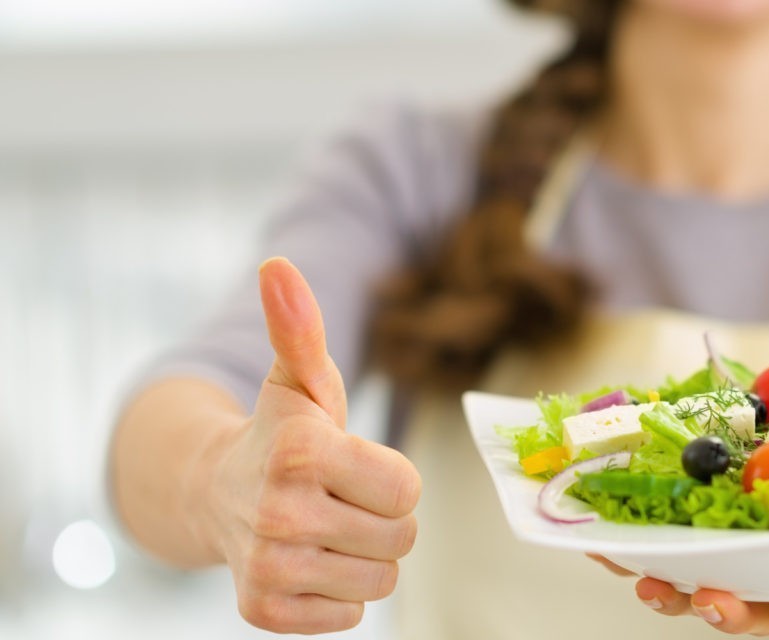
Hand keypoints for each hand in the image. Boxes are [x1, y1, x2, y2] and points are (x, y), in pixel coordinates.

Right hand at [189, 257, 421, 633]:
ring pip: (381, 580)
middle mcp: (280, 513)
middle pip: (401, 537)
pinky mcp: (263, 612)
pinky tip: (308, 561)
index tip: (354, 465)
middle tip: (340, 498)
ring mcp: (269, 567)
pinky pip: (351, 615)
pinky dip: (339, 593)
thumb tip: (278, 266)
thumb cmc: (279, 433)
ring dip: (365, 555)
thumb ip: (301, 327)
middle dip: (383, 517)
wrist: (215, 495)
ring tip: (326, 528)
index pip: (408, 490)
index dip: (391, 478)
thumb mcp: (299, 380)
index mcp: (300, 452)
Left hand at [591, 536, 768, 634]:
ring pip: (701, 590)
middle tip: (710, 603)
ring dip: (670, 589)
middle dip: (729, 611)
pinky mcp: (700, 543)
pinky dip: (628, 550)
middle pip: (752, 610)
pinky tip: (596, 542)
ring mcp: (738, 568)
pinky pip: (662, 552)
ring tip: (647, 584)